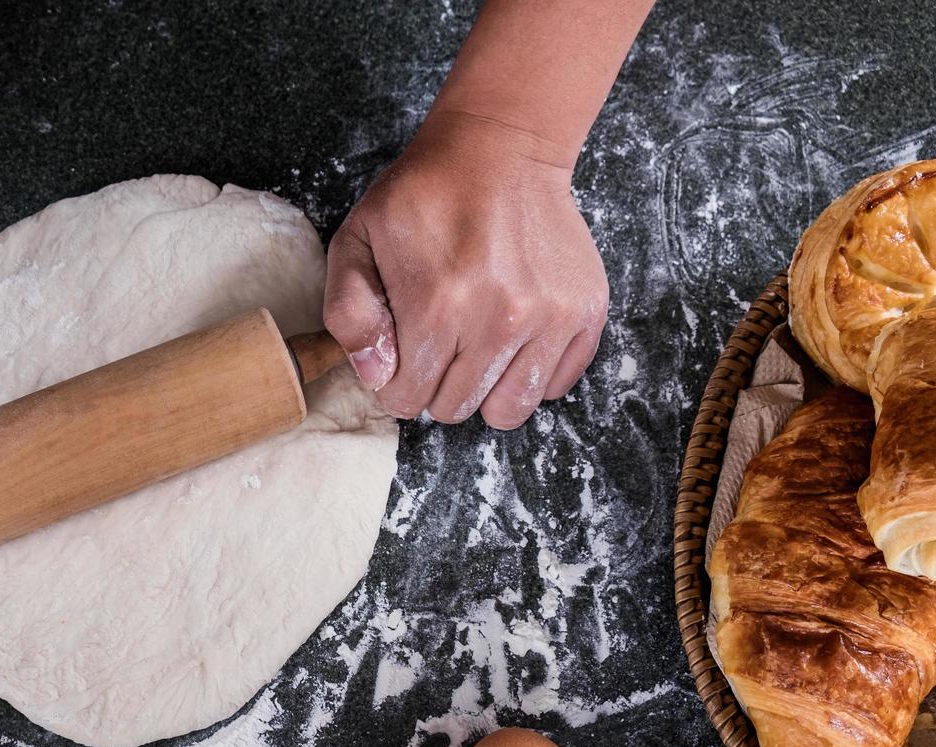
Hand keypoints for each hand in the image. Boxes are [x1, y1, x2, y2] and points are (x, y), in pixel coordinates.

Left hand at [324, 111, 608, 428]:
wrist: (499, 147)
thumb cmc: (421, 196)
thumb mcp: (356, 242)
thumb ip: (350, 315)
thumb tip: (377, 377)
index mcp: (437, 306)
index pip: (408, 400)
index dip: (396, 383)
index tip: (402, 354)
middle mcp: (499, 319)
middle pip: (456, 408)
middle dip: (436, 387)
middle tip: (438, 343)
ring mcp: (549, 317)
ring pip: (508, 411)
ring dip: (485, 390)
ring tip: (474, 349)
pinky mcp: (585, 311)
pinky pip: (553, 386)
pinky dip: (530, 375)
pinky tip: (512, 338)